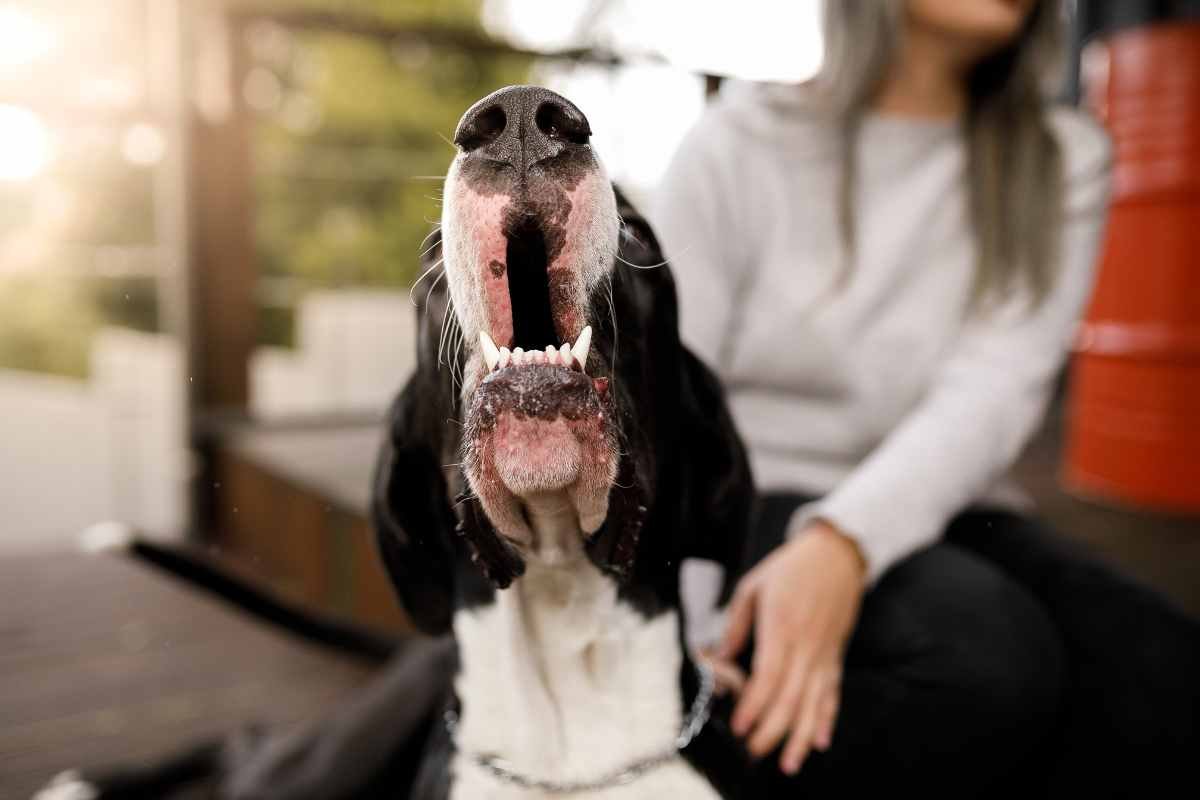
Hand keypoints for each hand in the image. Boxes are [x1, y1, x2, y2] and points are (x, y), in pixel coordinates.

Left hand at [719, 520, 865, 773]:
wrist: (836, 554)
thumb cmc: (792, 567)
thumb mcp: (753, 586)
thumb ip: (735, 625)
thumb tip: (720, 656)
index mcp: (781, 627)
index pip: (768, 677)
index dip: (753, 706)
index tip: (739, 726)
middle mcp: (805, 646)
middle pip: (790, 698)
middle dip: (771, 731)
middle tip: (753, 751)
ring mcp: (824, 654)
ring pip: (814, 704)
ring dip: (801, 737)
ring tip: (788, 762)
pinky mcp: (835, 656)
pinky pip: (833, 693)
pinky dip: (827, 719)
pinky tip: (821, 740)